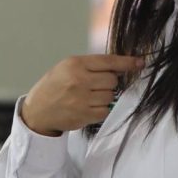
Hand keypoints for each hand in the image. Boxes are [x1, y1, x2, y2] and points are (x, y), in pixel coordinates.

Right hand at [20, 54, 144, 135]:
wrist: (37, 110)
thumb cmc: (55, 86)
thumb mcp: (68, 67)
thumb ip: (92, 66)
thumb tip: (120, 68)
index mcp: (75, 64)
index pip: (108, 61)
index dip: (127, 62)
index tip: (140, 63)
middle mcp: (79, 80)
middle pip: (113, 81)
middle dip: (110, 83)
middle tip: (97, 86)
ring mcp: (81, 99)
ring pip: (110, 96)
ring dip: (105, 97)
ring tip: (90, 97)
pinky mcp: (83, 115)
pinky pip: (106, 111)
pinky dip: (102, 109)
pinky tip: (90, 106)